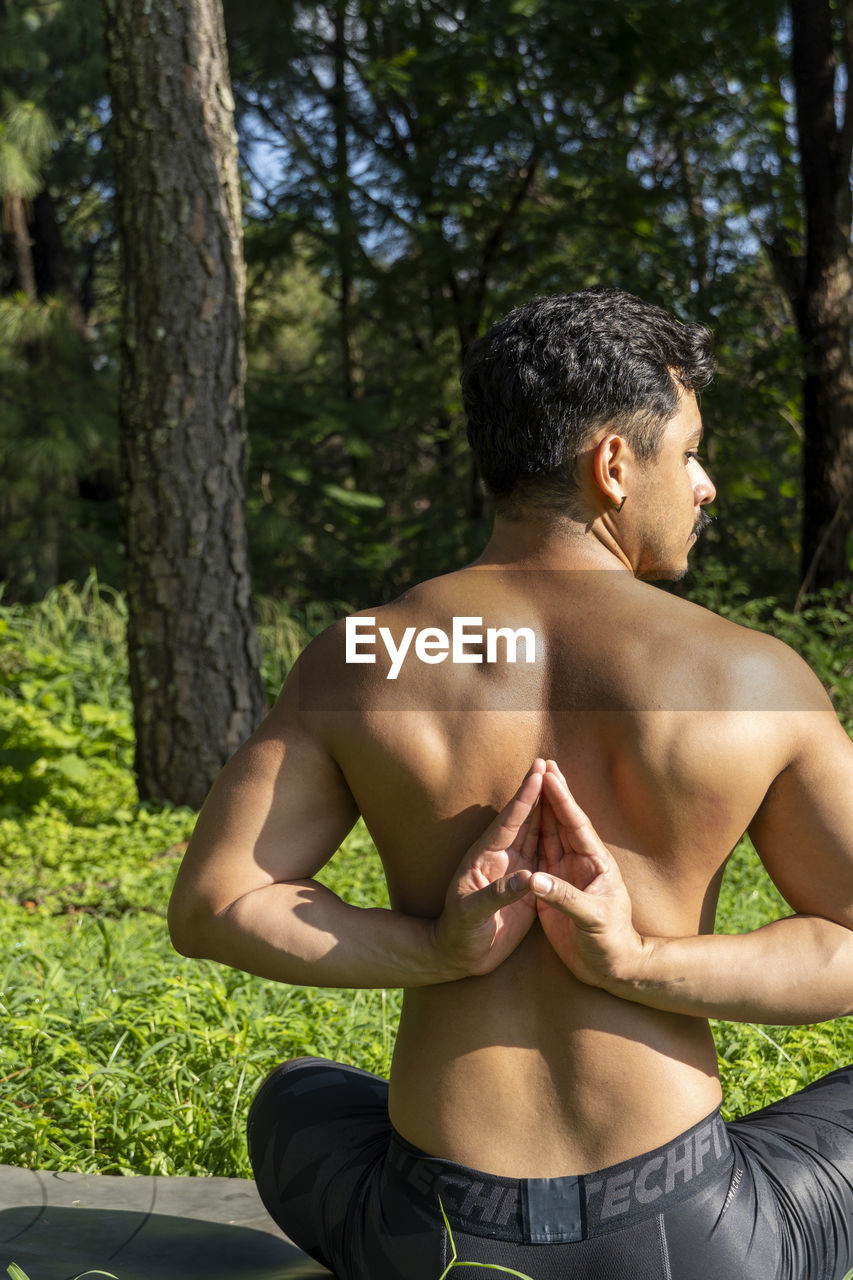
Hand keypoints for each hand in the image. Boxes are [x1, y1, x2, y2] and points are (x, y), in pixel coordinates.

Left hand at [432, 759, 543, 978]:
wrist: (458, 955)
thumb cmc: (459, 934)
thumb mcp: (472, 915)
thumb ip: (497, 895)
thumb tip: (527, 878)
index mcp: (486, 858)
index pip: (510, 821)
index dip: (525, 796)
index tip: (539, 772)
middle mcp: (501, 858)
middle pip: (524, 818)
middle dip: (538, 792)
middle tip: (551, 763)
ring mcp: (513, 870)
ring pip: (534, 832)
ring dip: (546, 809)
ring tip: (559, 784)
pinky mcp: (523, 886)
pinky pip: (541, 854)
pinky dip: (551, 837)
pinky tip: (562, 826)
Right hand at [530, 762, 647, 991]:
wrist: (612, 968)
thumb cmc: (609, 944)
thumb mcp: (591, 920)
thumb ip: (563, 897)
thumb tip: (533, 880)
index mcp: (596, 864)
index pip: (576, 825)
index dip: (562, 799)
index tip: (549, 774)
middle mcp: (582, 863)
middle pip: (563, 822)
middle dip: (552, 793)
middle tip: (540, 764)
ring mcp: (568, 874)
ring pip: (551, 834)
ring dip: (541, 809)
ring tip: (532, 782)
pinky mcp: (555, 888)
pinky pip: (541, 853)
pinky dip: (533, 834)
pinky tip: (524, 820)